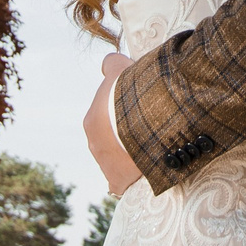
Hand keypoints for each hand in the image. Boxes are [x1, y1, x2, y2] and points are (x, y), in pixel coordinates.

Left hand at [85, 52, 143, 194]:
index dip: (124, 115)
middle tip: (149, 132)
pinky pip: (122, 182)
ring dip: (131, 159)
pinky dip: (132, 179)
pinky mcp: (118, 181)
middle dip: (126, 139)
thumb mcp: (121, 69)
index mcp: (92, 120)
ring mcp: (105, 165)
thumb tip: (109, 63)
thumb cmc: (133, 90)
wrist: (146, 116)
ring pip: (117, 162)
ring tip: (152, 152)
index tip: (140, 112)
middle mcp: (94, 144)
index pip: (106, 119)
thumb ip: (112, 64)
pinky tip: (144, 175)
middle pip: (111, 142)